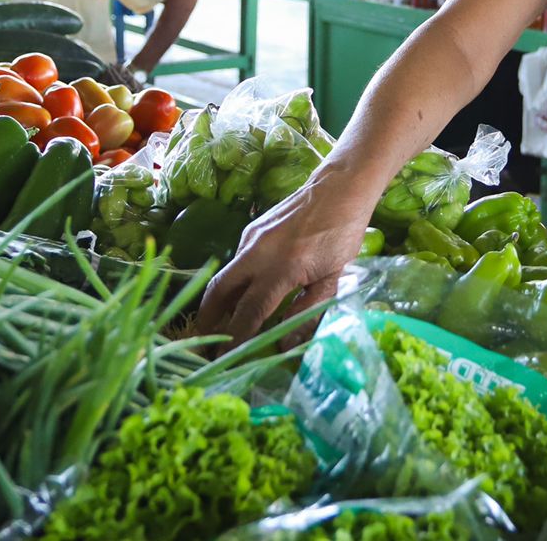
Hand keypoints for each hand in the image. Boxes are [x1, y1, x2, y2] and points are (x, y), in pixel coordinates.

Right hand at [198, 173, 374, 347]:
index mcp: (282, 270)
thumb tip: (285, 343)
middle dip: (208, 318)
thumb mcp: (334, 279)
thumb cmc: (343, 234)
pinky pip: (237, 260)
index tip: (225, 358)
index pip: (250, 312)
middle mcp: (258, 253)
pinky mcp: (252, 229)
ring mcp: (252, 238)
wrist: (339, 187)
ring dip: (219, 300)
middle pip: (220, 291)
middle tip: (203, 340)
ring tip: (220, 322)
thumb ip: (308, 312)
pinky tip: (243, 292)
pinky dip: (234, 281)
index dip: (236, 338)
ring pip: (226, 274)